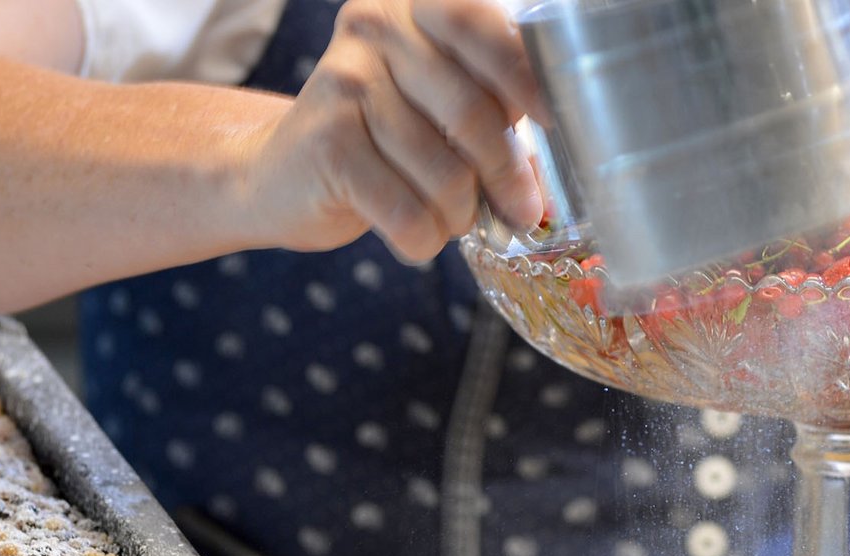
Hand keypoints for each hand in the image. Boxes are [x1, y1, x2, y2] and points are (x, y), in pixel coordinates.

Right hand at [245, 0, 545, 261]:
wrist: (284, 174)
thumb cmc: (385, 139)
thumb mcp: (441, 101)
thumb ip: (495, 101)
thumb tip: (566, 143)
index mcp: (413, 8)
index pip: (481, 28)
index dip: (526, 79)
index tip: (556, 125)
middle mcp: (374, 31)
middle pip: (471, 112)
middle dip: (507, 175)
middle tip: (522, 210)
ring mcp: (344, 85)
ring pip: (444, 174)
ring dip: (460, 215)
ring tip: (452, 219)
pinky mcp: (327, 145)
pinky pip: (407, 212)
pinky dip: (424, 239)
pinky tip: (417, 236)